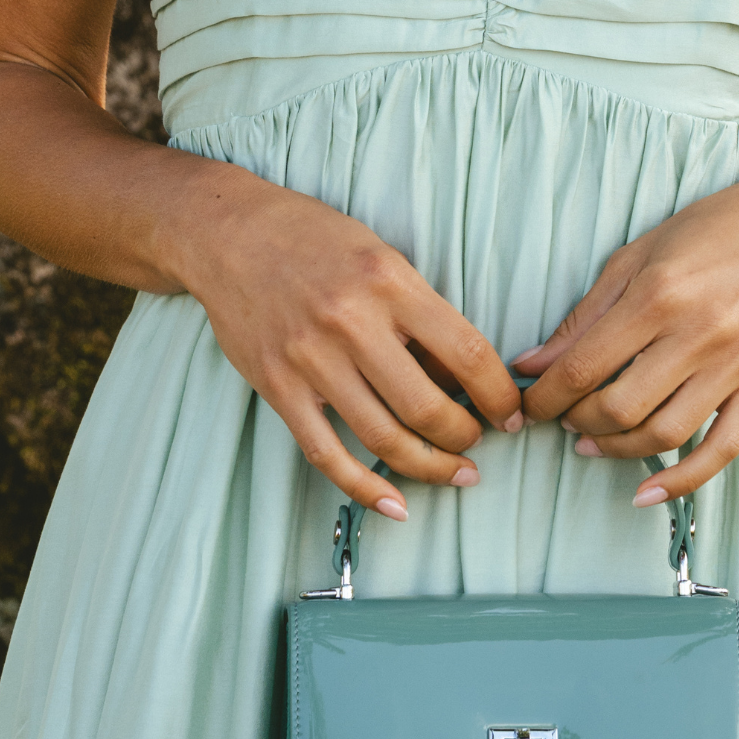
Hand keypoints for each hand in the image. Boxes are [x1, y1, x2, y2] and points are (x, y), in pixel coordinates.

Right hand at [168, 165, 522, 516]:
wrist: (228, 234)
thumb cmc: (315, 241)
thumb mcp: (382, 257)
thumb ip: (421, 312)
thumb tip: (466, 377)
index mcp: (389, 283)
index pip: (466, 354)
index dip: (498, 395)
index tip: (511, 414)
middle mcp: (351, 323)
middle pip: (428, 408)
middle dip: (466, 437)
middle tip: (479, 444)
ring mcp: (311, 360)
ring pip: (384, 438)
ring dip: (430, 466)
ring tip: (456, 472)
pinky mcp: (279, 388)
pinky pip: (327, 454)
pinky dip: (365, 487)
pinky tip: (396, 504)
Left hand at [513, 157, 738, 501]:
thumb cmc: (712, 230)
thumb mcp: (637, 254)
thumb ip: (585, 314)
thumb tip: (532, 363)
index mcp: (658, 295)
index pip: (582, 368)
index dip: (542, 397)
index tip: (525, 404)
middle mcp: (698, 335)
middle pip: (618, 407)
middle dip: (576, 421)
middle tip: (561, 416)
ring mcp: (734, 365)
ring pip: (663, 434)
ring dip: (615, 448)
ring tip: (591, 441)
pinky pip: (721, 448)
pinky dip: (682, 479)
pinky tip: (645, 493)